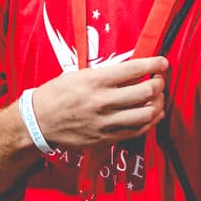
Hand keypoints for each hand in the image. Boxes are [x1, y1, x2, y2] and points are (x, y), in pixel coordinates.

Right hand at [32, 56, 168, 151]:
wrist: (38, 122)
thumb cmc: (56, 95)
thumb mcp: (77, 75)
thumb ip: (105, 75)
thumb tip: (132, 73)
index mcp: (94, 81)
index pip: (134, 70)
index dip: (154, 64)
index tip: (162, 62)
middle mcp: (102, 101)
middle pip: (145, 92)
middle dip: (158, 84)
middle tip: (159, 80)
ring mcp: (105, 122)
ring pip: (146, 114)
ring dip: (158, 104)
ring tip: (158, 98)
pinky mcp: (105, 138)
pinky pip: (136, 131)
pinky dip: (150, 122)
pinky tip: (152, 114)